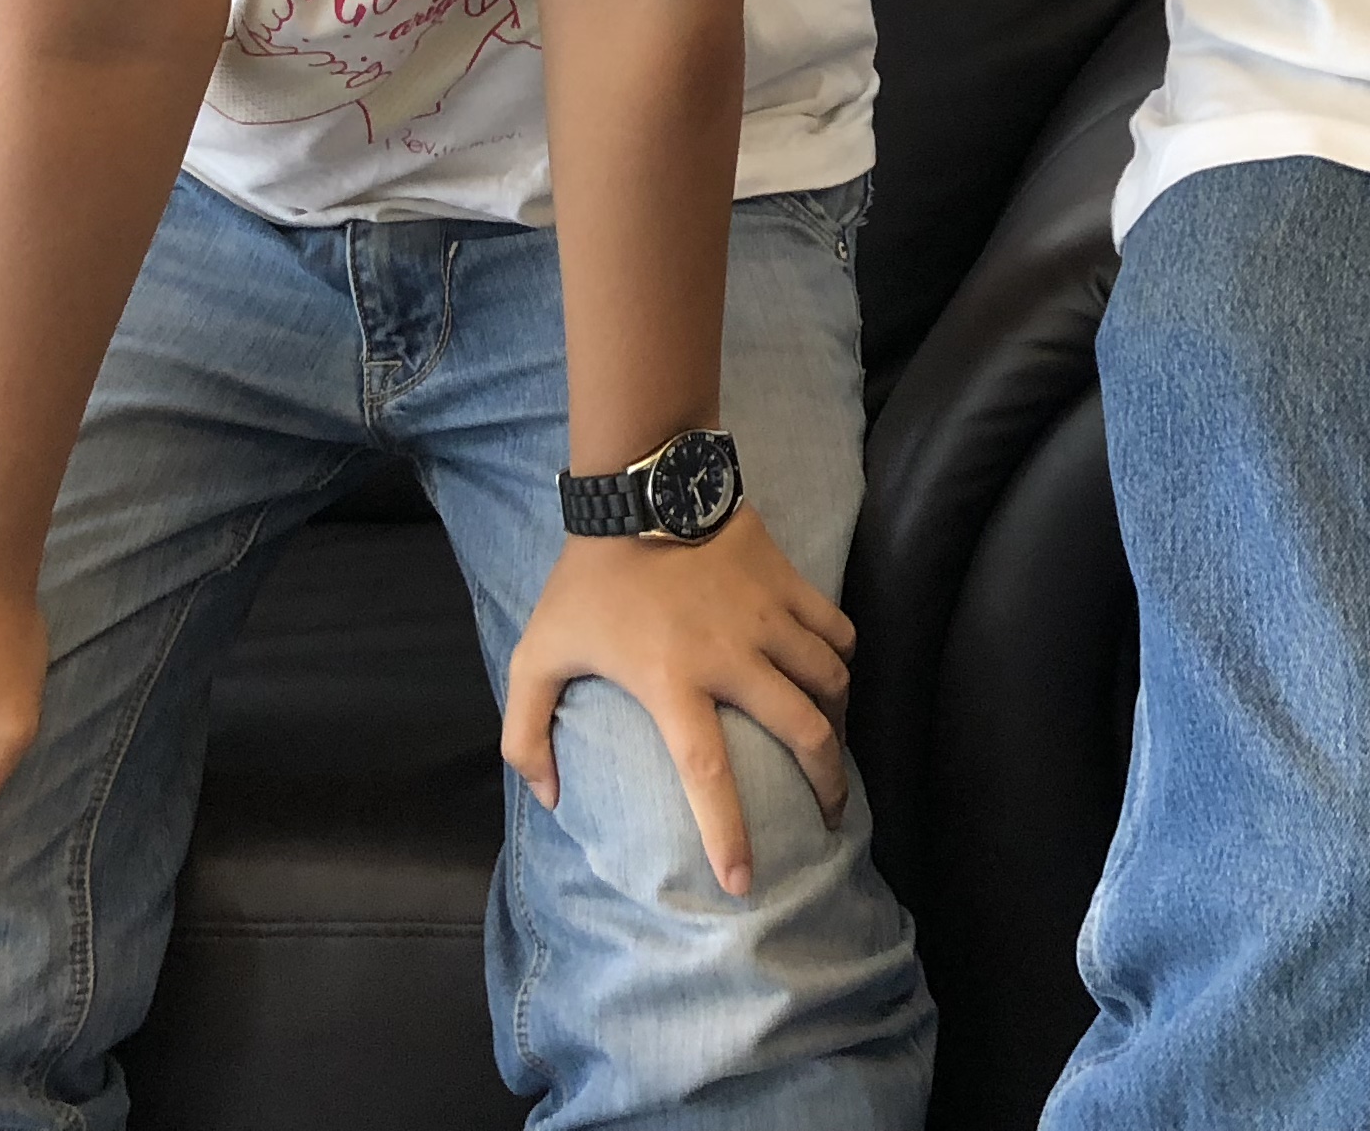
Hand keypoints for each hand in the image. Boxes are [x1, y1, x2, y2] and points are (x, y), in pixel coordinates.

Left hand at [500, 511, 853, 895]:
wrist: (639, 487)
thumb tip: (549, 798)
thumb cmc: (587, 579)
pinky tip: (834, 678)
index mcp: (671, 681)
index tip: (743, 882)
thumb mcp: (537, 655)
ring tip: (832, 750)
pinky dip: (843, 661)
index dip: (730, 834)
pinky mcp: (789, 584)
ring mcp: (768, 617)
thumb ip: (526, 733)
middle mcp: (731, 655)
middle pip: (803, 732)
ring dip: (837, 724)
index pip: (708, 774)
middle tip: (829, 817)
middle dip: (826, 785)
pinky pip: (837, 631)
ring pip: (831, 683)